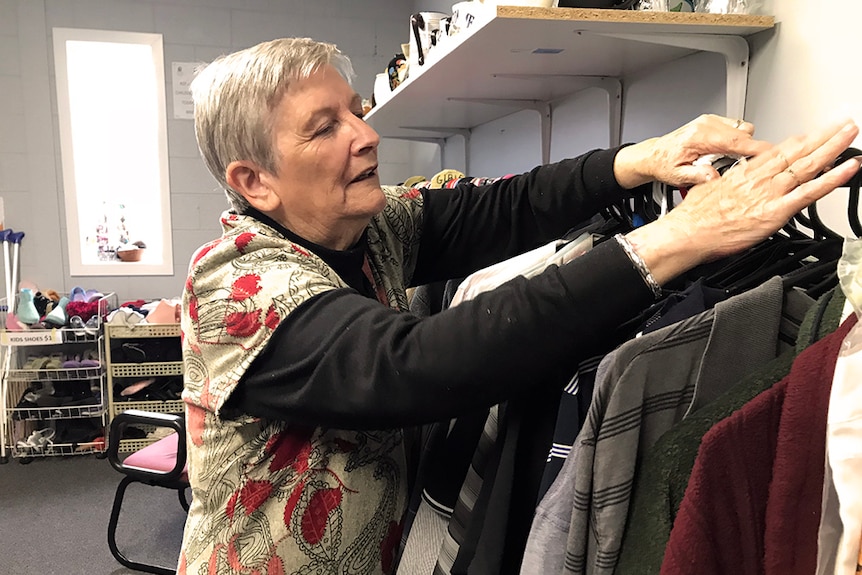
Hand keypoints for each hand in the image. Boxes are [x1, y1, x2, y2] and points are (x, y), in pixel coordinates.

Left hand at [613, 114, 771, 188]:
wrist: (654, 155)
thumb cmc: (663, 164)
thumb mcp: (677, 176)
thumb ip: (697, 177)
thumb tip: (714, 177)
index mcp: (699, 137)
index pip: (735, 141)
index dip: (756, 149)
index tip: (770, 155)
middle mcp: (706, 125)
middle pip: (744, 133)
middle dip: (750, 150)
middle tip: (743, 167)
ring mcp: (710, 121)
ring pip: (743, 128)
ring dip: (742, 144)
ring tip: (728, 161)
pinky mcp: (712, 122)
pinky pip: (736, 127)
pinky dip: (737, 139)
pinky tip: (726, 152)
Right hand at [626, 118, 860, 284]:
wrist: (687, 232)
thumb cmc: (694, 217)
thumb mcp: (710, 189)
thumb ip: (729, 184)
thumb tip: (732, 184)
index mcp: (745, 172)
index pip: (779, 150)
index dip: (801, 140)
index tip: (814, 133)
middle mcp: (760, 178)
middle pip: (798, 151)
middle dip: (823, 136)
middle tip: (843, 124)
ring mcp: (769, 193)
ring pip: (807, 165)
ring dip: (833, 148)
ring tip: (850, 135)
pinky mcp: (775, 211)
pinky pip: (810, 192)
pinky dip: (831, 179)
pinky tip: (847, 169)